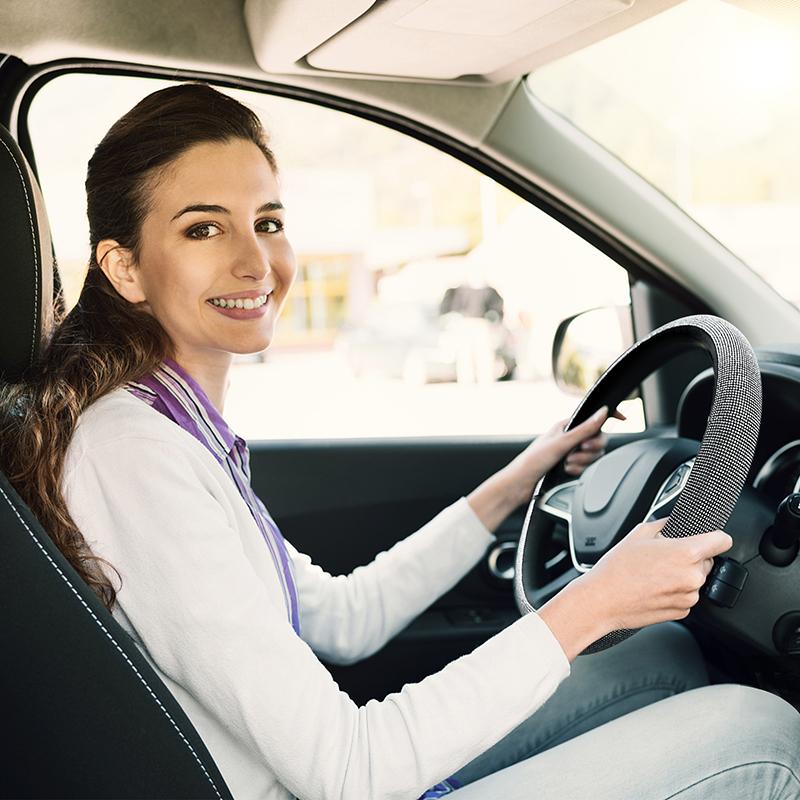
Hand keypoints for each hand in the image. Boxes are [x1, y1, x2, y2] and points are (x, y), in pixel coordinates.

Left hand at [506, 405, 624, 502]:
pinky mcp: (571, 466)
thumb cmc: (534, 460)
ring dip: (583, 461)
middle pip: (598, 439)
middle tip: (581, 450)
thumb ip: (584, 429)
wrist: (522, 484)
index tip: (623, 418)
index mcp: (566, 426)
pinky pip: (587, 467)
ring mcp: (571, 452)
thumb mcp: (562, 442)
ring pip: (593, 454)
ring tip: (567, 463)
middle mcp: (570, 437)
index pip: (593, 417)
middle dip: (591, 447)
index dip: (609, 416)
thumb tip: (602, 412)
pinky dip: (579, 470)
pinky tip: (567, 472)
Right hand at [580, 518, 731, 631]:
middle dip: (691, 557)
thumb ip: (666, 524)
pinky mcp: (683, 612)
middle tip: (664, 557)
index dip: (716, 536)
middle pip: (708, 560)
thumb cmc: (617, 568)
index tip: (711, 537)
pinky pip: (687, 595)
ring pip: (696, 579)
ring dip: (683, 575)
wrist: (603, 599)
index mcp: (686, 553)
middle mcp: (692, 576)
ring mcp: (689, 596)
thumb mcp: (639, 533)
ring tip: (655, 573)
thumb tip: (677, 522)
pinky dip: (676, 590)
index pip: (722, 540)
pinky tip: (655, 587)